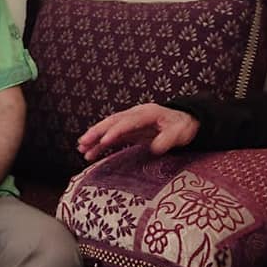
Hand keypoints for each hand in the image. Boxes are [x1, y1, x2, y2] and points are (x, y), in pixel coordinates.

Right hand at [76, 103, 199, 161]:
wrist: (184, 120)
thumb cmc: (183, 126)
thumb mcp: (181, 132)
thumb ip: (169, 138)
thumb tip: (156, 147)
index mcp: (148, 113)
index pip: (128, 121)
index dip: (116, 130)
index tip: (106, 141)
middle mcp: (136, 114)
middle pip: (113, 121)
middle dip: (97, 131)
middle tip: (83, 142)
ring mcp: (131, 121)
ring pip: (109, 127)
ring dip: (95, 137)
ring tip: (82, 148)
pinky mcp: (130, 130)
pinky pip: (112, 136)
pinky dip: (101, 143)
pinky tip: (91, 153)